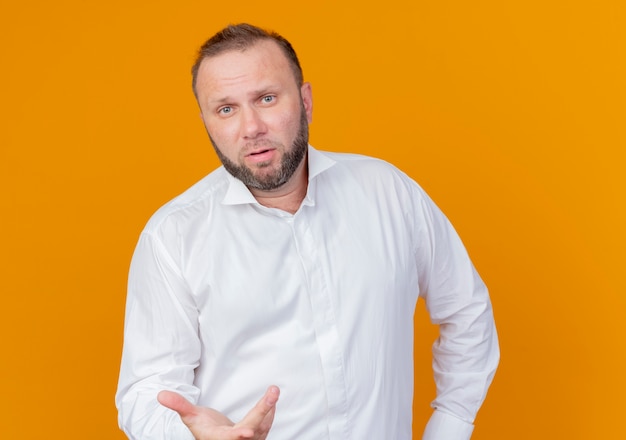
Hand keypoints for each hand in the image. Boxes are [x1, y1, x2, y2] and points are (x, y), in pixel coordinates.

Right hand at [157, 386, 279, 439]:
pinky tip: (272, 401)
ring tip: (273, 391)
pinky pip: (266, 425)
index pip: (231, 437)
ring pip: (263, 426)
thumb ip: (179, 405)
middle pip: (254, 427)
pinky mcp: (257, 436)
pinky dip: (270, 413)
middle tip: (272, 392)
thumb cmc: (204, 428)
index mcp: (220, 438)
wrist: (215, 437)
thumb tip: (162, 395)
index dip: (240, 435)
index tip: (248, 432)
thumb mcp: (190, 416)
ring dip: (269, 409)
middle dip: (263, 409)